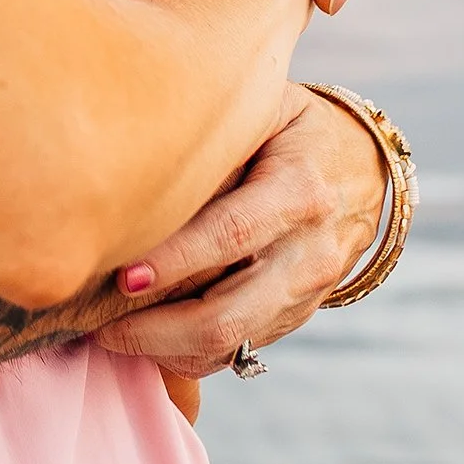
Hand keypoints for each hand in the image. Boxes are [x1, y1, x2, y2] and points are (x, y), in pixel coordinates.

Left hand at [99, 86, 386, 375]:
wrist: (364, 166)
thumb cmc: (295, 128)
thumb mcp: (268, 108)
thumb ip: (217, 131)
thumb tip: (135, 154)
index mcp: (301, 191)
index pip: (232, 235)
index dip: (176, 260)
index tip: (123, 276)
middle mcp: (310, 252)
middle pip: (229, 313)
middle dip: (157, 328)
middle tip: (100, 323)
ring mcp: (307, 293)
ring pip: (231, 343)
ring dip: (165, 348)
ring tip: (110, 334)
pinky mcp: (296, 316)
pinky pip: (238, 352)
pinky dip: (188, 355)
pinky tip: (146, 340)